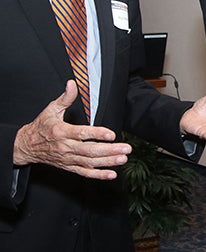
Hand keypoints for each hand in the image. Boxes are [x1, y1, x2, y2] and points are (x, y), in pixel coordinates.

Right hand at [13, 80, 131, 179]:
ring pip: (90, 163)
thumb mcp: (51, 109)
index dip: (97, 134)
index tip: (111, 134)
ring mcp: (68, 159)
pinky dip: (99, 175)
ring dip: (108, 162)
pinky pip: (85, 173)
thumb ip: (65, 97)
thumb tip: (72, 84)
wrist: (27, 146)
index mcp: (62, 131)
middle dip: (110, 150)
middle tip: (125, 148)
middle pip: (90, 151)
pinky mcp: (69, 167)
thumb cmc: (41, 126)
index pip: (82, 134)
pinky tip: (111, 174)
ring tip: (122, 158)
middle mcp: (65, 147)